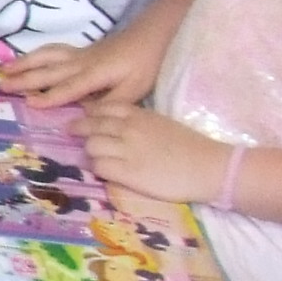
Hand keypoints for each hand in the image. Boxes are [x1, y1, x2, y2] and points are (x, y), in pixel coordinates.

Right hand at [1, 14, 168, 107]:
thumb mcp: (134, 90)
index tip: (29, 103)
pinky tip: (27, 59)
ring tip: (4, 70)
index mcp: (95, 74)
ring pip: (46, 57)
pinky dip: (36, 55)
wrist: (151, 35)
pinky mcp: (80, 51)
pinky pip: (52, 51)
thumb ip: (110, 103)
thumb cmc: (144, 64)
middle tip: (2, 84)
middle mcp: (81, 62)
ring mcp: (79, 54)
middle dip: (25, 78)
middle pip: (49, 70)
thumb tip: (87, 116)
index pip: (68, 88)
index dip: (49, 96)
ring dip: (24, 63)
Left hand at [80, 100, 231, 203]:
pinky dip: (98, 168)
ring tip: (95, 157)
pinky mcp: (128, 172)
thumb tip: (119, 126)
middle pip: (91, 125)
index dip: (90, 113)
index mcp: (139, 115)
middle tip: (72, 134)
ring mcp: (127, 150)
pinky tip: (106, 171)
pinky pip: (99, 166)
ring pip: (91, 146)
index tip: (85, 118)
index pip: (103, 108)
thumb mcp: (162, 124)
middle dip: (79, 129)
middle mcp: (129, 129)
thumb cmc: (190, 146)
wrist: (209, 166)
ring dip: (90, 152)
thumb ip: (139, 123)